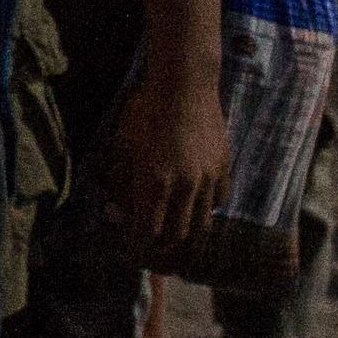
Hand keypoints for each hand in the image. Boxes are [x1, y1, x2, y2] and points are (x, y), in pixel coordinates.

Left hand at [96, 59, 229, 262]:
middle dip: (162, 249)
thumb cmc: (145, 112)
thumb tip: (113, 209)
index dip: (137, 244)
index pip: (147, 231)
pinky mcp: (223, 168)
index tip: (130, 246)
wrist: (184, 85)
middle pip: (176, 236)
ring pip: (201, 225)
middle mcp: (185, 186)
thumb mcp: (123, 146)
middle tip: (152, 252)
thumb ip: (119, 180)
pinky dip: (205, 211)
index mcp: (155, 182)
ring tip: (175, 243)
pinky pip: (218, 202)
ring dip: (186, 238)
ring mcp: (208, 178)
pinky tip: (194, 210)